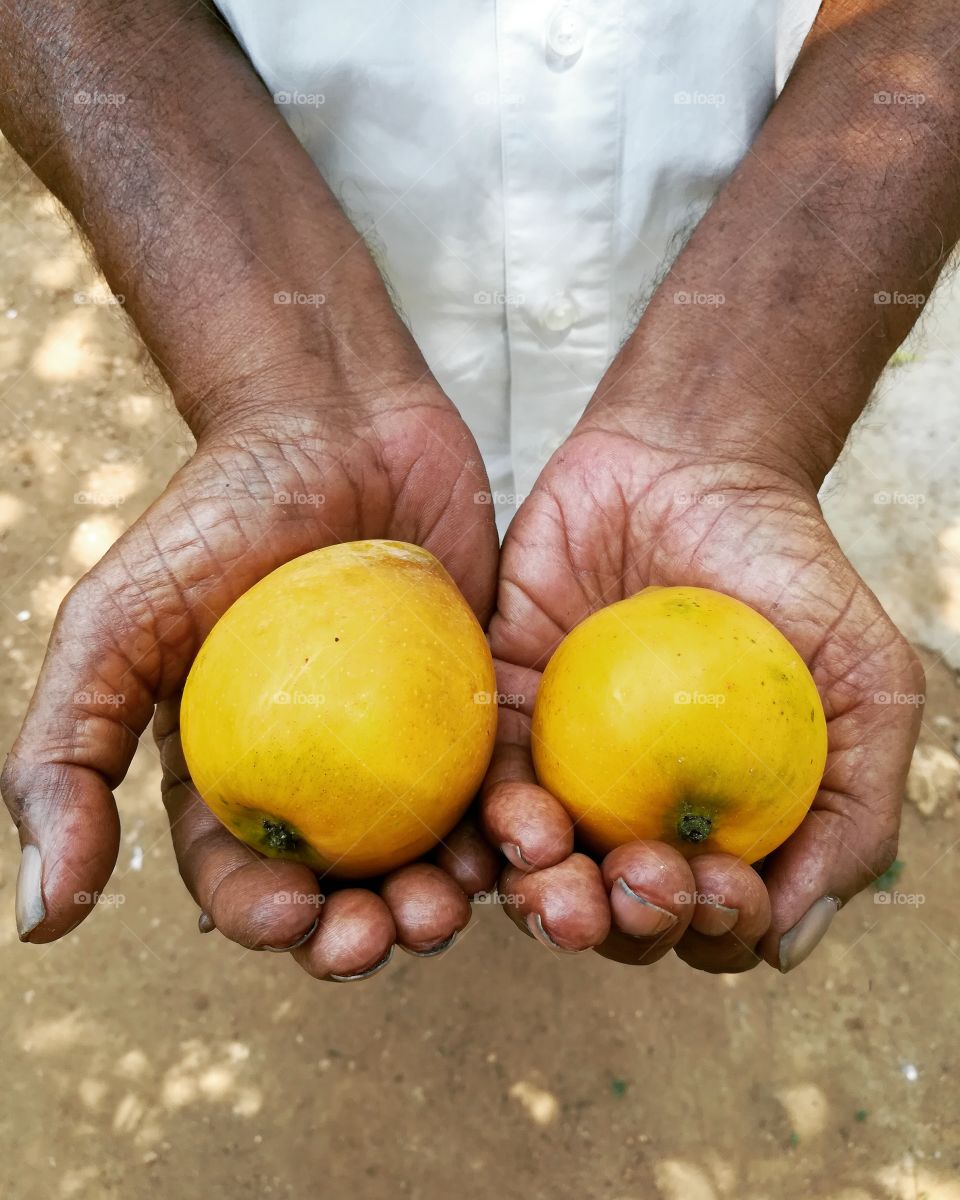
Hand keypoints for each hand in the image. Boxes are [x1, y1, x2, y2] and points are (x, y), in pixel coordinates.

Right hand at [5, 384, 500, 978]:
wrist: (332, 423)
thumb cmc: (215, 516)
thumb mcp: (117, 626)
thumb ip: (67, 753)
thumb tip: (39, 919)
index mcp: (231, 774)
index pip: (242, 878)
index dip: (265, 919)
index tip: (299, 916)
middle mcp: (320, 775)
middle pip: (345, 888)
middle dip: (367, 932)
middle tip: (396, 927)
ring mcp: (402, 746)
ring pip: (427, 853)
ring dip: (443, 898)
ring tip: (455, 897)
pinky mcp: (471, 707)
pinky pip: (494, 782)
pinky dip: (504, 822)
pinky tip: (517, 836)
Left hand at [482, 430, 921, 971]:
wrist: (695, 466)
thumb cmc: (787, 570)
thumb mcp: (866, 682)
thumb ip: (855, 807)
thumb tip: (793, 938)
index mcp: (720, 817)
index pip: (709, 914)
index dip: (714, 927)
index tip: (722, 887)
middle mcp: (637, 806)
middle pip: (617, 910)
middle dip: (625, 925)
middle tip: (640, 884)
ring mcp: (568, 763)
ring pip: (542, 867)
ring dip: (548, 898)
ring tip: (562, 879)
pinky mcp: (506, 711)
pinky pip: (484, 784)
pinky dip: (491, 822)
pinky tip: (517, 827)